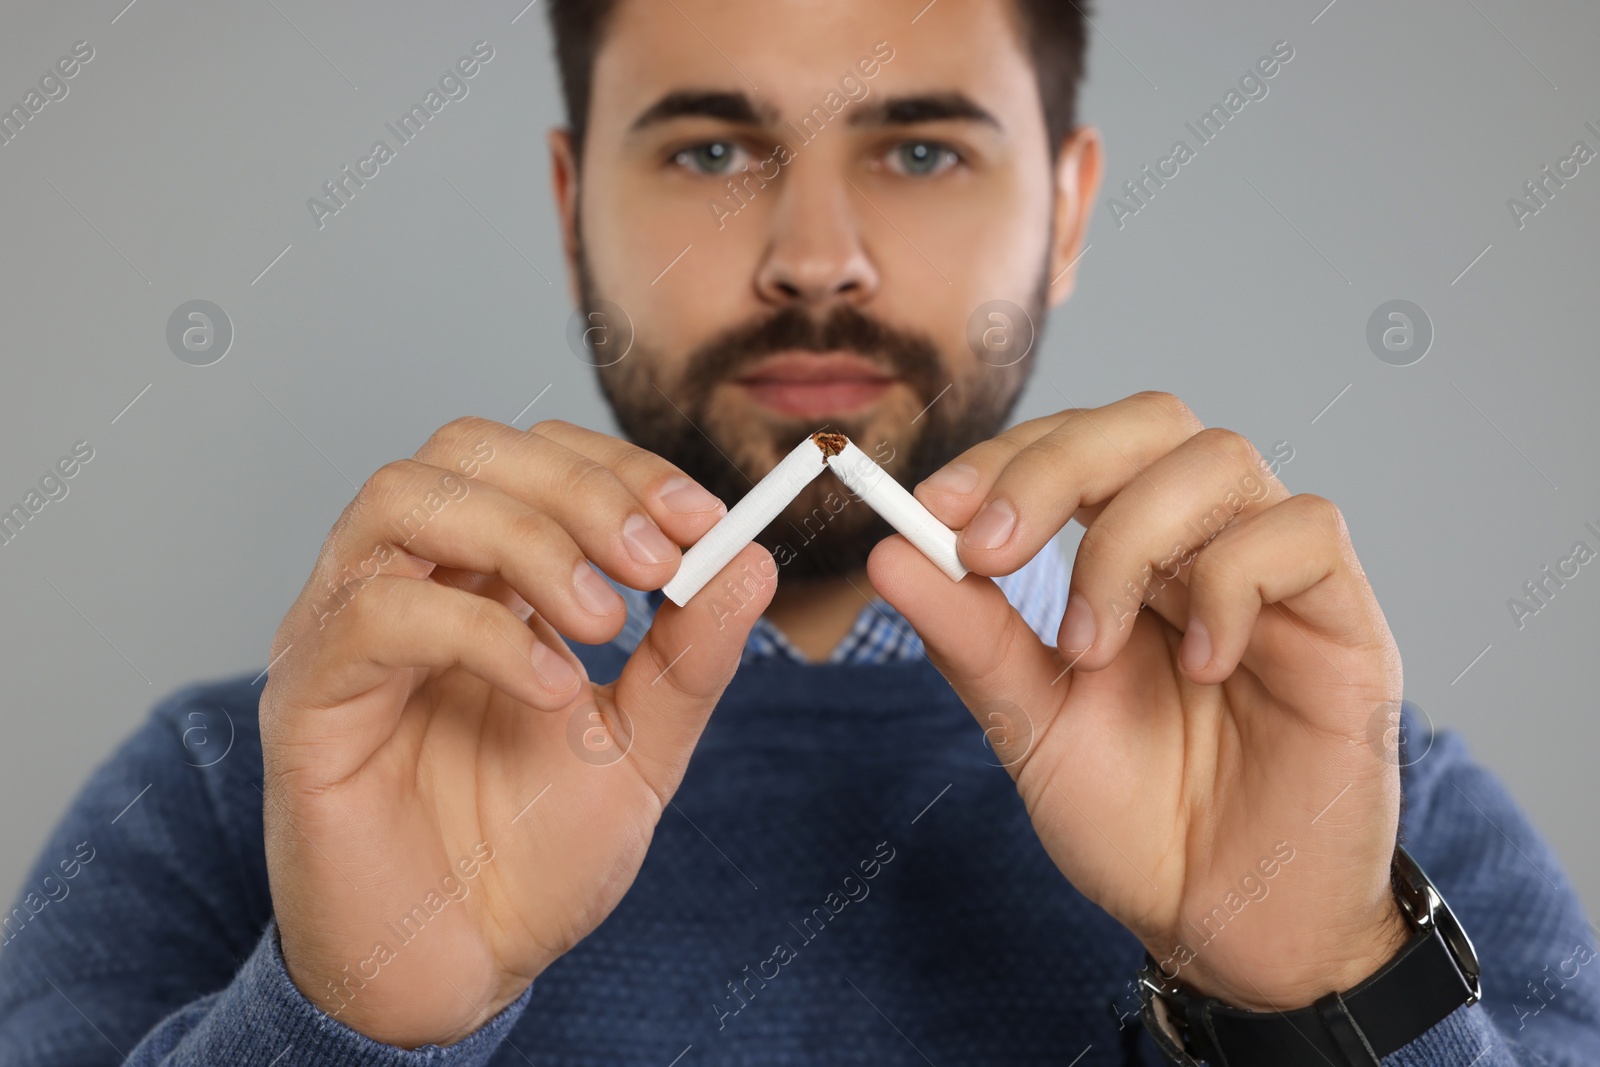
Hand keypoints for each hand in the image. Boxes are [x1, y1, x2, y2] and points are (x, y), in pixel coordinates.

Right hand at [260, 417, 770, 1046]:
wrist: (463, 969)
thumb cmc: (534, 853)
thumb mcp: (640, 745)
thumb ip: (689, 655)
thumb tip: (750, 559)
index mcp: (477, 577)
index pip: (533, 459)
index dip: (619, 468)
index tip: (702, 517)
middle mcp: (404, 582)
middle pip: (464, 451)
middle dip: (577, 489)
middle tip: (655, 559)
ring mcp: (344, 631)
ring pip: (404, 503)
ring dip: (526, 539)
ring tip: (606, 620)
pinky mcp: (307, 699)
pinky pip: (376, 618)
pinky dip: (480, 634)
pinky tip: (552, 689)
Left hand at [868, 391, 1410, 1010]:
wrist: (1229, 929)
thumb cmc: (1139, 822)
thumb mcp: (1031, 727)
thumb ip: (971, 639)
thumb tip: (888, 552)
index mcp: (1131, 557)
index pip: (1077, 446)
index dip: (1006, 455)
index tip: (934, 506)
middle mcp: (1206, 546)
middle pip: (1150, 420)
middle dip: (1054, 466)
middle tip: (989, 548)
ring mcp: (1278, 578)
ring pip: (1218, 459)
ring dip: (1129, 538)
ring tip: (1091, 648)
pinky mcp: (1346, 622)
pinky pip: (1303, 533)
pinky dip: (1231, 582)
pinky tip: (1201, 668)